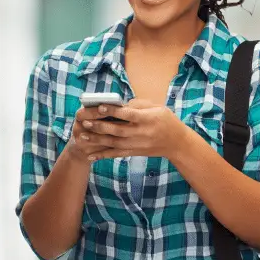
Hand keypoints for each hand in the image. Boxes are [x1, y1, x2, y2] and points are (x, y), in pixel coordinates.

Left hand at [69, 98, 187, 163]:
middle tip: (85, 121)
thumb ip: (138, 104)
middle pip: (117, 130)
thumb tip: (120, 104)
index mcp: (147, 119)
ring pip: (113, 143)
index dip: (113, 111)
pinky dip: (103, 155)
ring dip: (97, 140)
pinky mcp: (134, 152)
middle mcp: (141, 133)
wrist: (177, 143)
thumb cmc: (167, 120)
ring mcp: (136, 144)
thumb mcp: (157, 107)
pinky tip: (91, 156)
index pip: (128, 115)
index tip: (100, 106)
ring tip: (82, 137)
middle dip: (100, 126)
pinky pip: (116, 154)